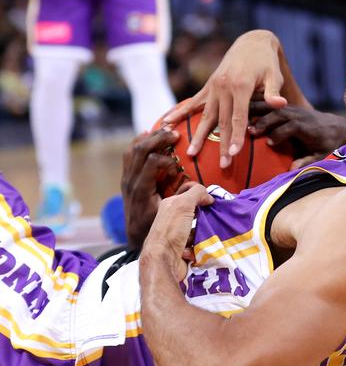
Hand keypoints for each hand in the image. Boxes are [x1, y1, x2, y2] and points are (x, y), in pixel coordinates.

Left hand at [121, 130, 180, 249]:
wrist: (135, 234)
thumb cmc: (155, 225)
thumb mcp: (170, 214)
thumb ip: (183, 198)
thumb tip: (199, 186)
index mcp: (141, 189)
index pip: (151, 162)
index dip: (166, 159)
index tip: (176, 166)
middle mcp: (130, 180)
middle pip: (140, 149)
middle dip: (158, 138)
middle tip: (176, 134)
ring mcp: (126, 177)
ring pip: (132, 148)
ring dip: (149, 137)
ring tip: (165, 131)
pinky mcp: (126, 176)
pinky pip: (130, 153)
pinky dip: (140, 141)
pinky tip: (150, 135)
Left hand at [141, 184, 213, 280]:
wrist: (163, 261)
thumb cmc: (171, 231)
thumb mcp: (183, 204)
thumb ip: (197, 193)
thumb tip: (209, 197)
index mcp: (170, 205)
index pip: (188, 194)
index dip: (200, 196)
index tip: (211, 201)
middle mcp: (173, 219)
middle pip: (196, 213)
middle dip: (205, 217)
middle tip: (212, 218)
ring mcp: (178, 235)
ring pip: (199, 230)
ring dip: (203, 234)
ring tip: (204, 237)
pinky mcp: (183, 249)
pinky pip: (198, 244)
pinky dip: (199, 246)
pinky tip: (196, 248)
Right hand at [161, 30, 287, 166]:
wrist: (251, 43)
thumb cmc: (266, 63)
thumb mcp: (274, 75)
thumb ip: (274, 91)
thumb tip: (281, 104)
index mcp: (240, 86)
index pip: (239, 117)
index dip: (237, 137)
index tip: (234, 154)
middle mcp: (224, 87)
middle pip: (222, 122)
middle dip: (222, 145)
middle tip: (222, 165)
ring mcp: (213, 87)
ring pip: (205, 116)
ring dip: (198, 137)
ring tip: (190, 154)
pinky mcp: (207, 87)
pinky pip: (193, 103)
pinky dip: (179, 113)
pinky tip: (166, 123)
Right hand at [249, 106, 345, 167]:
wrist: (335, 126)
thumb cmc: (327, 144)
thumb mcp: (321, 155)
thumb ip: (308, 161)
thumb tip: (292, 170)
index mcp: (308, 127)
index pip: (292, 127)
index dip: (280, 134)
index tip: (268, 143)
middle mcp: (299, 115)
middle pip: (280, 114)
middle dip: (264, 122)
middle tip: (249, 131)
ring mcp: (292, 109)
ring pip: (273, 106)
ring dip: (256, 112)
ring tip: (240, 118)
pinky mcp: (286, 106)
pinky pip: (270, 103)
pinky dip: (257, 104)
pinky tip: (242, 106)